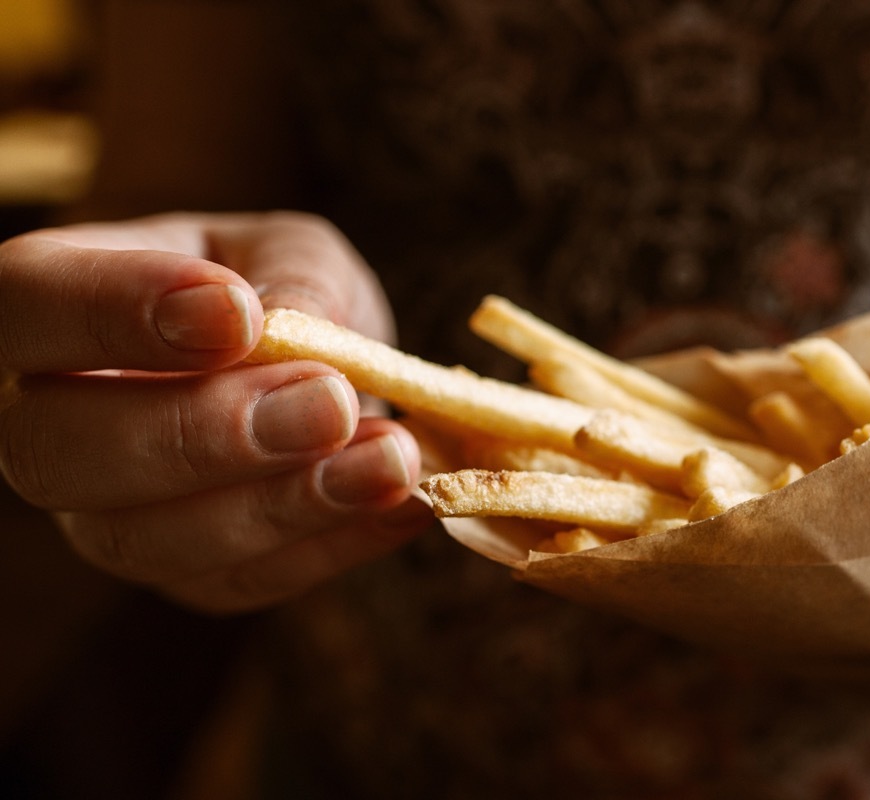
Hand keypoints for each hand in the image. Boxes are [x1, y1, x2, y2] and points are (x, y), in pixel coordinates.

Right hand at [0, 212, 428, 612]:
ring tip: (390, 460)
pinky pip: (236, 581)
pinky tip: (404, 503)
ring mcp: (103, 513)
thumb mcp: (293, 251)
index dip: (115, 312)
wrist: (307, 367)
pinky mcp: (183, 573)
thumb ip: (292, 278)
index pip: (28, 304)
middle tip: (330, 402)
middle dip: (206, 434)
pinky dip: (329, 546)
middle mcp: (47, 422)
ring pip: (145, 540)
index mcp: (49, 305)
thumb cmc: (275, 289)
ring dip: (280, 506)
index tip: (236, 314)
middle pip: (60, 452)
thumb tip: (291, 330)